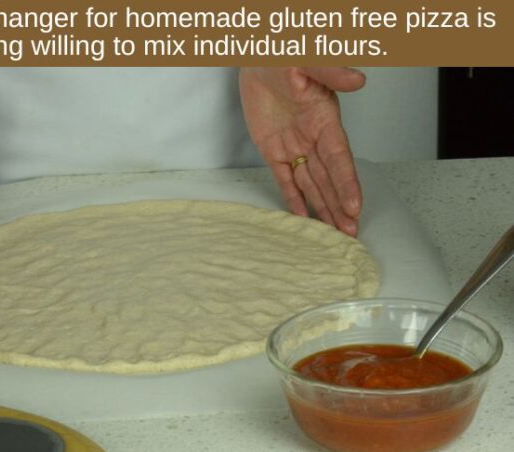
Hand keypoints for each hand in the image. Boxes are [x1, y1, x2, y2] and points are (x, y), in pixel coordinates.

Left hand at [239, 67, 365, 235]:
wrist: (256, 57)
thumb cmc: (285, 56)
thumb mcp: (308, 61)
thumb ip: (331, 73)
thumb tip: (357, 80)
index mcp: (325, 119)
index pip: (339, 158)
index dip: (347, 183)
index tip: (355, 206)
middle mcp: (313, 138)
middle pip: (329, 178)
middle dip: (340, 206)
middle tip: (351, 232)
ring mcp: (294, 146)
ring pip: (311, 184)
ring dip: (323, 208)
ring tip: (335, 232)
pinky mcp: (273, 151)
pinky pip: (285, 180)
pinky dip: (294, 198)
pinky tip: (304, 217)